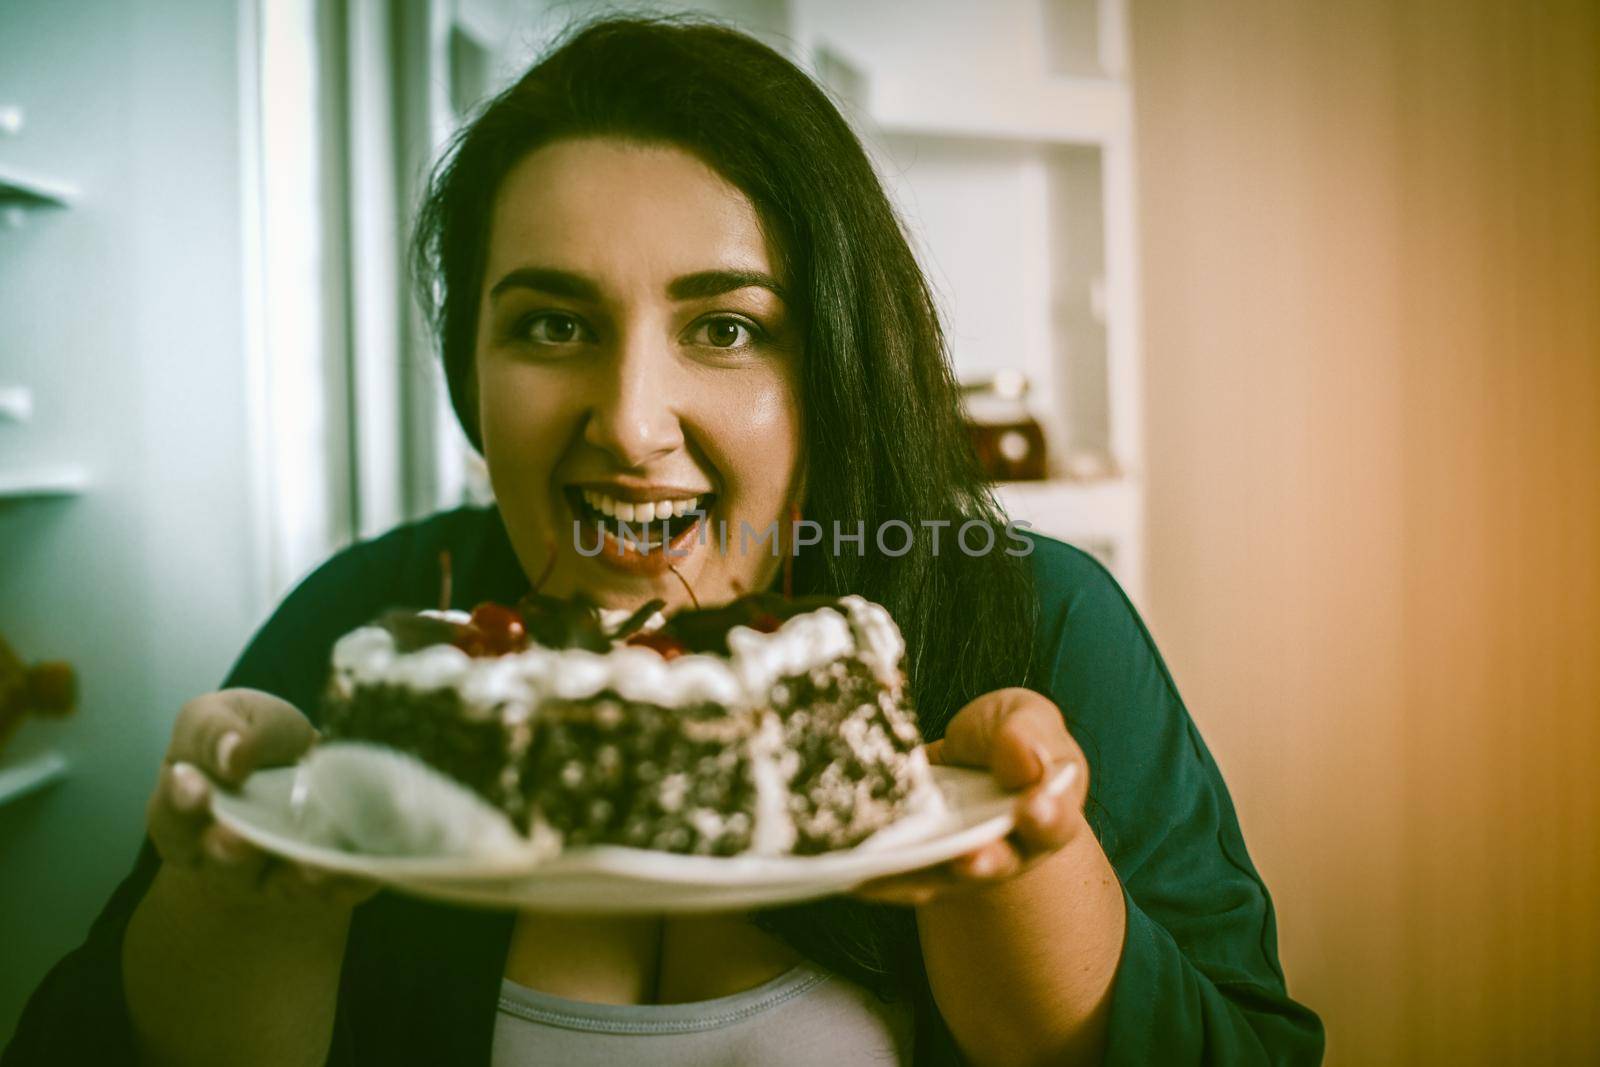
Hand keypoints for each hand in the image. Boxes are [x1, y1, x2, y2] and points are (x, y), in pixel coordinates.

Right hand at [146, 688, 374, 908]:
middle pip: (221, 866)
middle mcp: (221, 856)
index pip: (171, 819)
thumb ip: (217, 732)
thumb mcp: (227, 716)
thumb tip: (233, 752)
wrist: (297, 760)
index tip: (197, 788)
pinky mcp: (319, 882)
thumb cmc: (250, 736)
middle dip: (231, 853)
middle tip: (239, 837)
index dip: (181, 805)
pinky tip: (364, 868)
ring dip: (297, 878)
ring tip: (314, 865)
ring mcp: (271, 875)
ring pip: (279, 887)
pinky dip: (349, 881)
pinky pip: (335, 890)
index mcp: (184, 814)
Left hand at [856, 687, 1088, 905]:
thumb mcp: (1023, 718)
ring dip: (917, 877)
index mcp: (1047, 810)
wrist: (970, 752)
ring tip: (890, 869)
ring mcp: (958, 861)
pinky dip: (874, 874)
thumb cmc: (1009, 735)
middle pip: (997, 864)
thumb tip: (1026, 761)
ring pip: (939, 878)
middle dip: (983, 863)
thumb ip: (1024, 737)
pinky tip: (851, 870)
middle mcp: (1007, 848)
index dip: (1045, 817)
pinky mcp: (916, 861)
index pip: (1053, 821)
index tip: (1032, 807)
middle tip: (969, 859)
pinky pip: (895, 874)